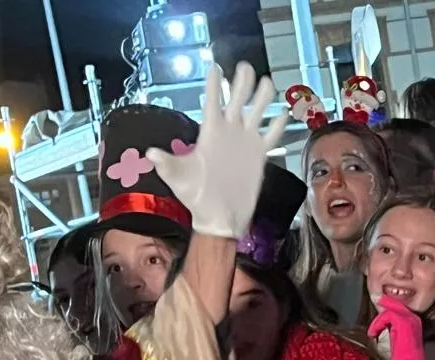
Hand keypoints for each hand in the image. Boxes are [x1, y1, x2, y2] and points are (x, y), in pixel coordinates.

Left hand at [148, 63, 287, 239]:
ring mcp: (245, 142)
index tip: (215, 68)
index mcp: (210, 134)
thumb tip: (150, 154)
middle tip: (245, 67)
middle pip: (237, 101)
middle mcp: (229, 133)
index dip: (214, 86)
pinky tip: (284, 112)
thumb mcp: (178, 178)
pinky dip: (277, 125)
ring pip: (257, 113)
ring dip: (262, 98)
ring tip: (268, 82)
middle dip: (241, 84)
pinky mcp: (259, 155)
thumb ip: (167, 163)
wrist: (218, 216)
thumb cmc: (195, 196)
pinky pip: (271, 136)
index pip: (212, 103)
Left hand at [367, 296, 430, 359]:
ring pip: (388, 310)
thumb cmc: (404, 359)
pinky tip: (373, 334)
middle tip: (372, 322)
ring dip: (377, 322)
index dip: (385, 312)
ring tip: (373, 332)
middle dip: (380, 314)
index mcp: (414, 321)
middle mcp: (413, 317)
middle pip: (393, 305)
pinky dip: (377, 325)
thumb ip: (393, 328)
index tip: (376, 321)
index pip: (397, 308)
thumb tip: (383, 323)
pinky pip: (386, 316)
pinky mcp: (402, 322)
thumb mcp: (398, 339)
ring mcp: (409, 319)